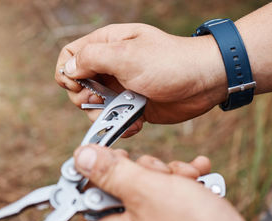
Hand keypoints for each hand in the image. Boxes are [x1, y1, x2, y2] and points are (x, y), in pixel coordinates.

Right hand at [55, 24, 227, 136]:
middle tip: (103, 100)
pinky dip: (121, 125)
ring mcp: (121, 87)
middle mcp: (111, 66)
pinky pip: (115, 119)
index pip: (69, 56)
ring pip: (95, 107)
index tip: (80, 86)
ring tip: (124, 113)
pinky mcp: (133, 105)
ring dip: (104, 116)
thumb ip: (91, 59)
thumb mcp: (126, 55)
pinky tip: (136, 122)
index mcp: (107, 45)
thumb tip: (69, 70)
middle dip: (86, 99)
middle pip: (78, 85)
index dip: (68, 73)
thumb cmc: (169, 63)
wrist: (203, 82)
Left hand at [73, 145, 271, 220]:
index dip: (101, 170)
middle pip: (126, 185)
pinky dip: (188, 182)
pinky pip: (176, 194)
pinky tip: (201, 174)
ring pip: (155, 186)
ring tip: (190, 178)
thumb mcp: (147, 194)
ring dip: (172, 174)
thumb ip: (112, 173)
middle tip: (161, 173)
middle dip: (148, 170)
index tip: (116, 154)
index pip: (93, 193)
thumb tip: (82, 157)